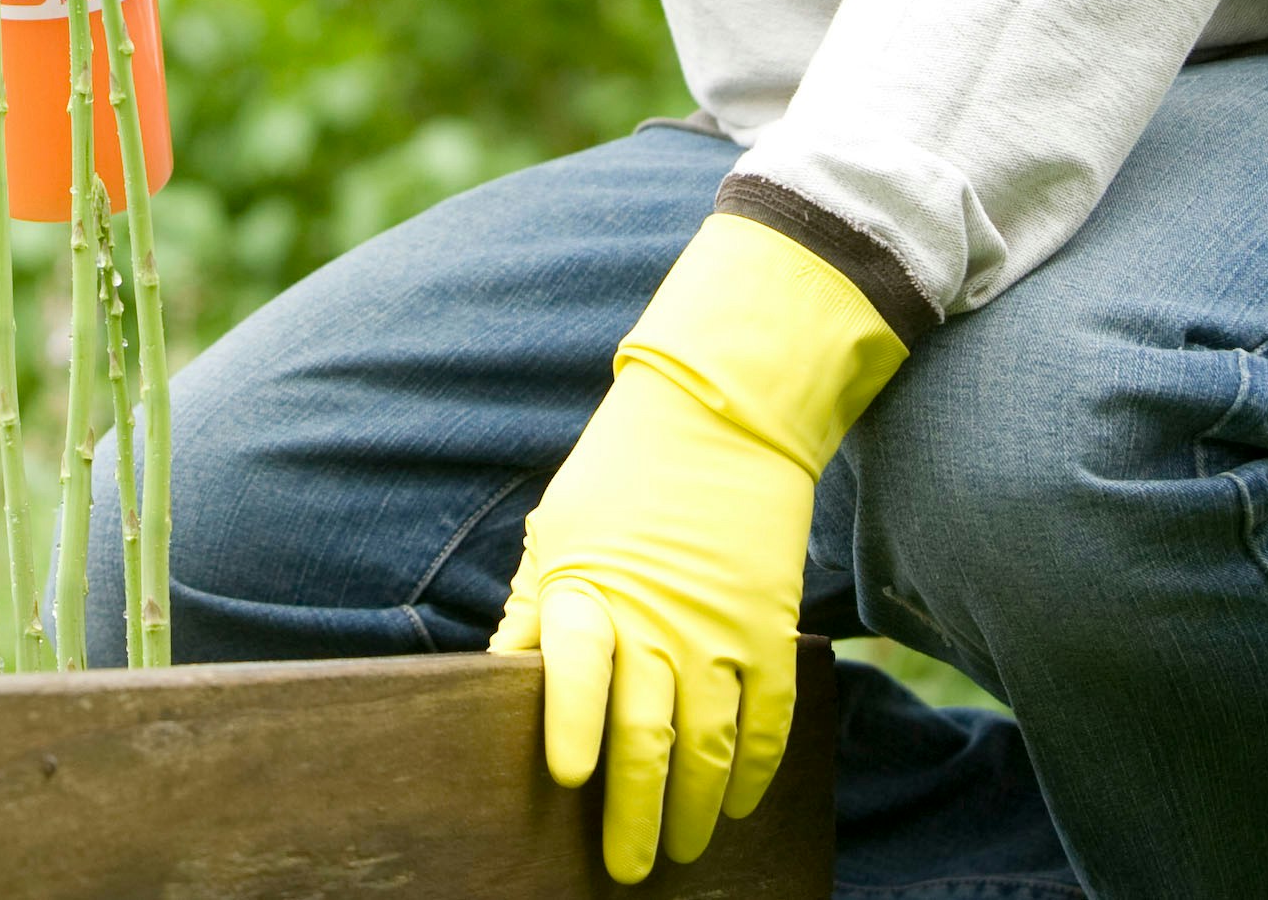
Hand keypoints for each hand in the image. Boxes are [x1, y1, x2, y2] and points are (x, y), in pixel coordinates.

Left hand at [493, 216, 903, 882]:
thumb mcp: (556, 532)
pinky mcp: (771, 627)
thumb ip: (533, 610)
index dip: (570, 727)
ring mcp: (721, 628)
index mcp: (589, 588)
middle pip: (646, 737)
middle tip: (625, 868)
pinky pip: (769, 719)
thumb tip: (495, 680)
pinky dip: (756, 770)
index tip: (568, 781)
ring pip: (712, 747)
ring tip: (681, 851)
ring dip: (697, 811)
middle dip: (635, 814)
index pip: (574, 670)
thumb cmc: (621, 477)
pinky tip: (739, 803)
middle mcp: (656, 618)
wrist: (722, 413)